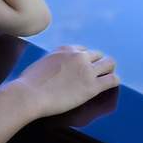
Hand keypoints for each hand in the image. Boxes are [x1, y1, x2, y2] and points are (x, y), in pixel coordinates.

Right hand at [1, 45, 119, 120]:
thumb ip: (53, 62)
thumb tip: (53, 70)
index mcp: (66, 49)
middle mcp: (79, 56)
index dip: (85, 59)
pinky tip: (112, 85)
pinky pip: (112, 79)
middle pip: (98, 55)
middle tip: (96, 74)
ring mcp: (87, 70)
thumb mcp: (42, 63)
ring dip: (108, 70)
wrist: (30, 94)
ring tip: (106, 78)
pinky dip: (114, 81)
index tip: (84, 67)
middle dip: (98, 63)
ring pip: (109, 63)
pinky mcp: (92, 86)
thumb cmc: (29, 82)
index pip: (83, 50)